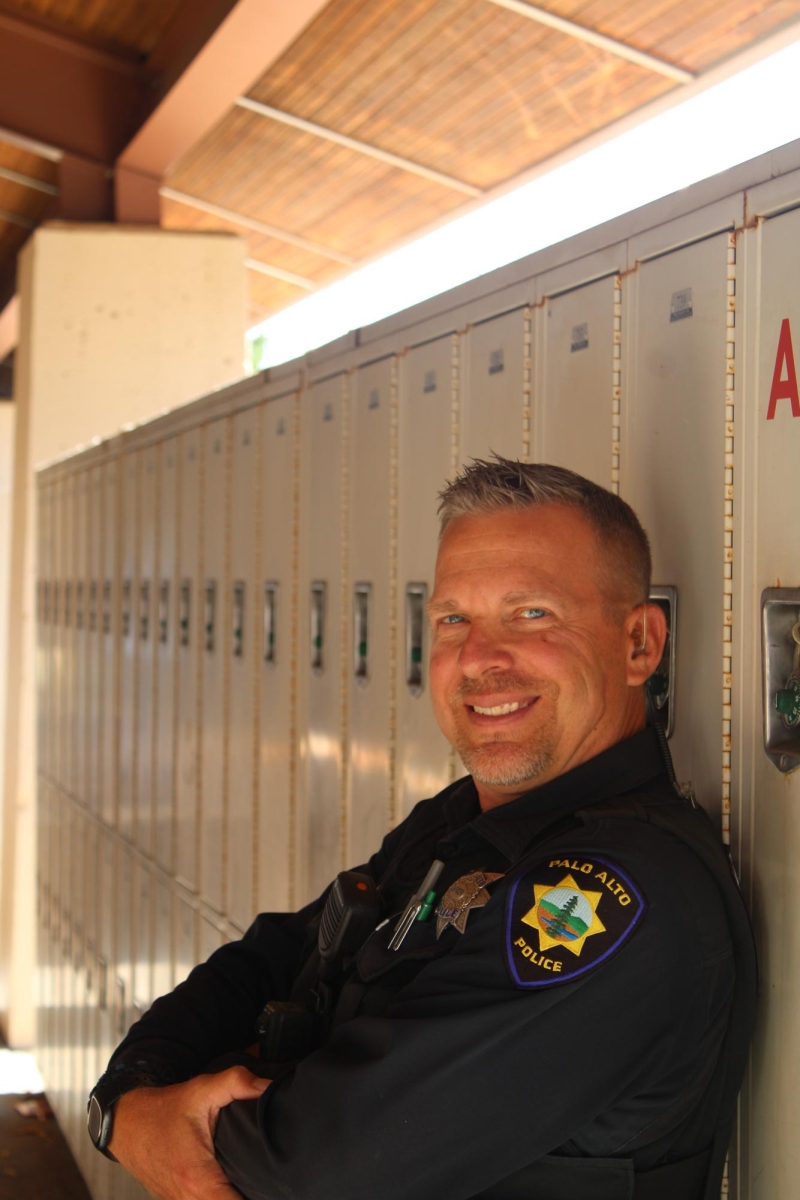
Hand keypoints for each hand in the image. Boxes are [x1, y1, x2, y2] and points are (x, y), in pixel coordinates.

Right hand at [109, 1066, 271, 1198]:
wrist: (126, 1123)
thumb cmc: (162, 1110)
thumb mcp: (202, 1089)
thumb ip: (237, 1083)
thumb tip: (269, 1085)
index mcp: (199, 1180)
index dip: (259, 1197)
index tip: (274, 1187)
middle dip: (251, 1195)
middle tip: (269, 1181)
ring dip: (234, 1196)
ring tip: (254, 1182)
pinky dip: (219, 1195)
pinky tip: (234, 1183)